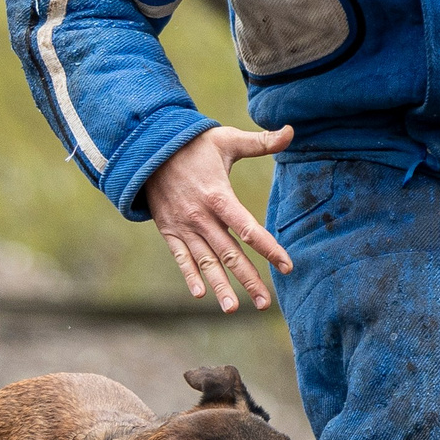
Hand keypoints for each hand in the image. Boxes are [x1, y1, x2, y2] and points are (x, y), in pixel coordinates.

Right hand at [143, 125, 294, 310]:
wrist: (147, 148)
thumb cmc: (193, 144)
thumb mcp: (227, 139)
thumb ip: (261, 141)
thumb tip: (291, 130)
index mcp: (218, 196)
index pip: (248, 228)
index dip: (269, 248)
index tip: (288, 266)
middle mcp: (201, 217)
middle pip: (229, 253)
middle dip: (248, 279)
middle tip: (265, 303)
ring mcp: (183, 226)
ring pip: (206, 261)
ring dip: (220, 286)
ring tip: (232, 308)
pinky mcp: (169, 230)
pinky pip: (181, 257)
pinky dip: (190, 275)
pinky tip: (200, 295)